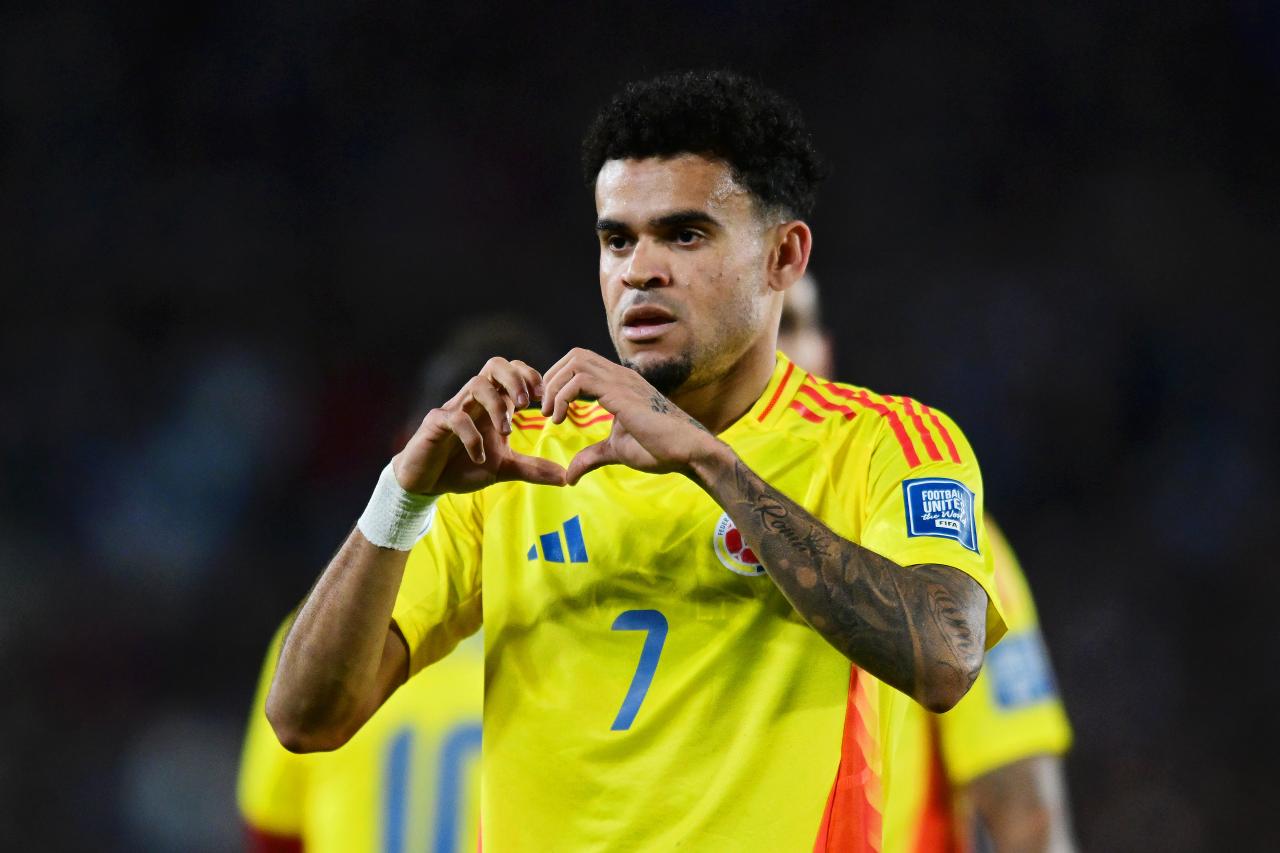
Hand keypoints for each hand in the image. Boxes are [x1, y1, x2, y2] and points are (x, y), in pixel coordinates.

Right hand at [392, 358, 566, 494]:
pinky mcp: (435, 424)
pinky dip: (472, 437)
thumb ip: (533, 469)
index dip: (530, 377)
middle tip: (529, 403)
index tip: (545, 400)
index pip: (512, 372)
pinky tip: (480, 456)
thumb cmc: (463, 467)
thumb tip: (566, 477)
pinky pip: (455, 418)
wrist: (426, 483)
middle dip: (515, 379)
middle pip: (495, 365)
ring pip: (476, 384)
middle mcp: (474, 400)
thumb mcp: (504, 469)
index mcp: (492, 404)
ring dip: (496, 406)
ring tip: (506, 431)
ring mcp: (453, 409)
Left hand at [539, 348, 721, 484]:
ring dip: (555, 386)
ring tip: (551, 415)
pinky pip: (581, 379)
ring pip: (575, 362)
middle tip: (545, 408)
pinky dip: (562, 396)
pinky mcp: (621, 394)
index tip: (550, 407)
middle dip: (552, 378)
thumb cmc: (661, 449)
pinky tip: (561, 418)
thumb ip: (592, 456)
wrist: (689, 452)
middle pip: (575, 355)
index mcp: (620, 384)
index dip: (559, 380)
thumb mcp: (616, 451)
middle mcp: (620, 376)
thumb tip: (570, 475)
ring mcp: (622, 382)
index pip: (581, 363)